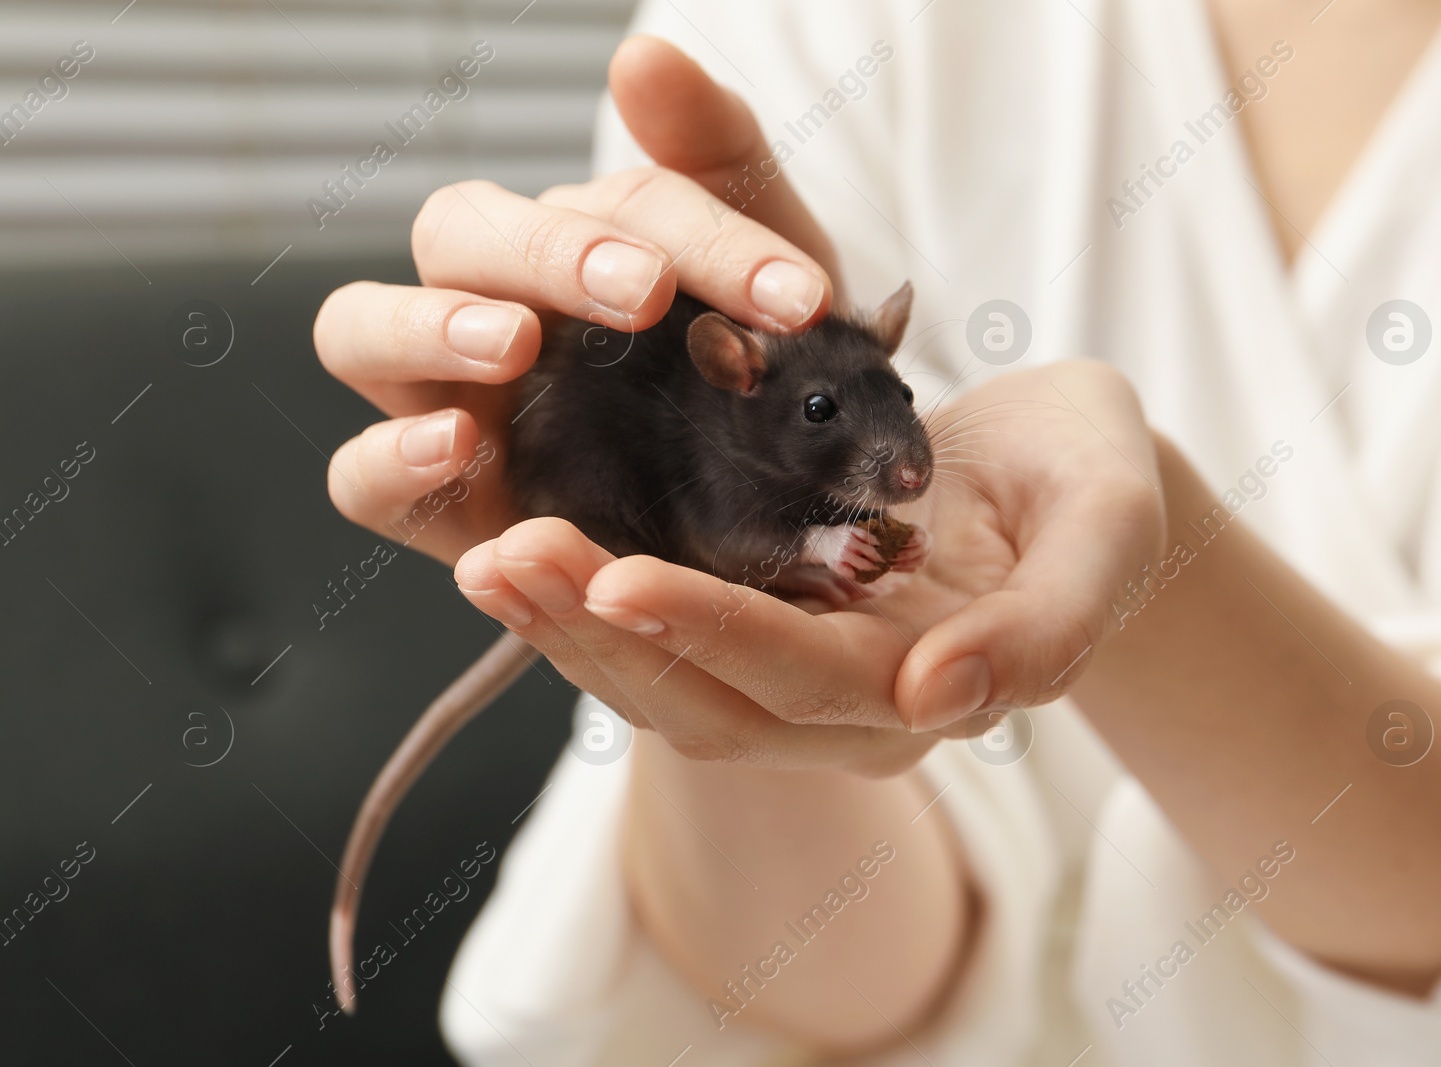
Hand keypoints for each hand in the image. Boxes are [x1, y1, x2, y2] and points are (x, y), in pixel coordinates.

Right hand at [314, 36, 838, 566]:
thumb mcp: (769, 296)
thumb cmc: (752, 399)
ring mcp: (446, 401)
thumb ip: (718, 167)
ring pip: (360, 327)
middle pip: (460, 232)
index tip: (798, 297)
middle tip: (645, 292)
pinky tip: (456, 444)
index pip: (618, 205)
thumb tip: (640, 53)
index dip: (706, 238)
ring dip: (429, 324)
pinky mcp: (435, 503)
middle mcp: (493, 306)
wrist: (769, 537)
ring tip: (513, 341)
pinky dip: (389, 457)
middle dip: (549, 252)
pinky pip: (357, 476)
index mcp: (578, 243)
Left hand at [459, 359, 1166, 771]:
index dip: (713, 632)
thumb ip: (1046, 626)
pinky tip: (529, 552)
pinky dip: (591, 606)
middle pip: (709, 703)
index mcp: (934, 687)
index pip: (805, 679)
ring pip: (669, 687)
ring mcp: (803, 678)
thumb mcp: (1109, 531)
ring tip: (491, 557)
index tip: (615, 575)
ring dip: (575, 629)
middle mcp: (852, 707)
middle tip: (505, 557)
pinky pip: (664, 643)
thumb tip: (938, 699)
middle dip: (604, 637)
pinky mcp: (768, 629)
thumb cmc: (1094, 484)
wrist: (1067, 472)